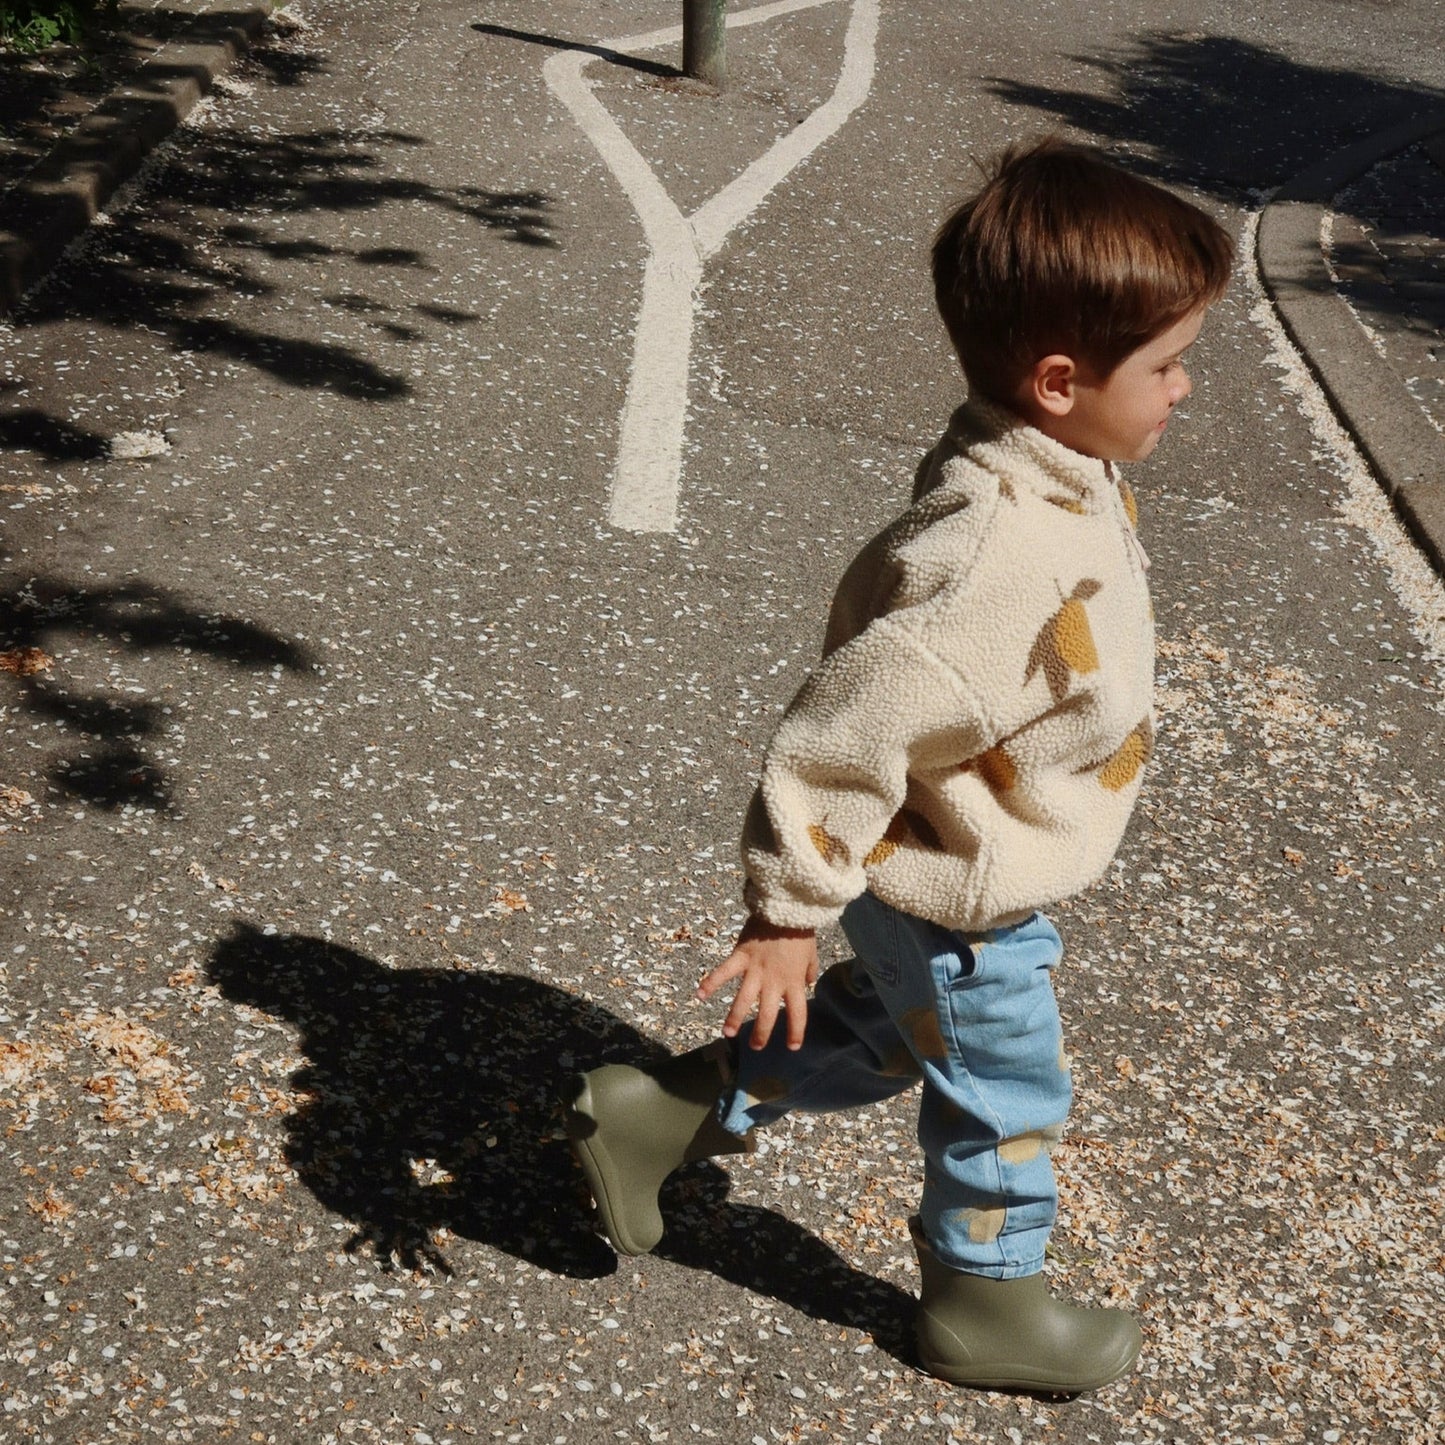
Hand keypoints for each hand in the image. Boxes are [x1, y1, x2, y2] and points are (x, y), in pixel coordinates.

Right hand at [696, 916, 818, 1050]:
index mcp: (793, 981)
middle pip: (766, 1014)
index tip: (791, 1046)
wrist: (787, 907)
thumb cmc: (801, 930)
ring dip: (734, 1018)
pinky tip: (699, 995)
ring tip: (728, 1034)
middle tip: (756, 1047)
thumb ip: (809, 970)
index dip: (795, 1032)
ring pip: (743, 1000)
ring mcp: (755, 970)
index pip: (797, 1014)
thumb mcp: (812, 953)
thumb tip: (808, 982)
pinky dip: (710, 983)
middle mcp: (774, 981)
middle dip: (760, 1033)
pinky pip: (723, 972)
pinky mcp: (741, 956)